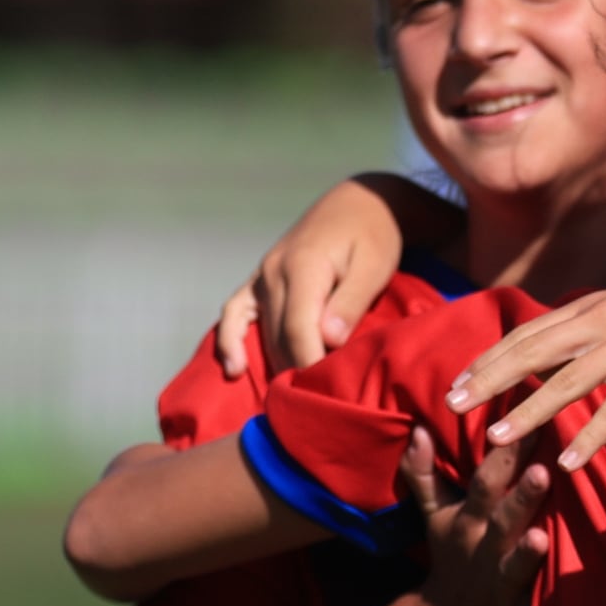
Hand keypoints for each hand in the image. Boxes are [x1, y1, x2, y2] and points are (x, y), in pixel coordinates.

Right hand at [215, 176, 438, 377]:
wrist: (360, 202)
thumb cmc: (375, 235)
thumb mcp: (374, 266)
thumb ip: (350, 302)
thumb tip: (327, 340)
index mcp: (303, 266)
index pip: (298, 329)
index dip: (309, 363)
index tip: (324, 392)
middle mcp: (273, 272)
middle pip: (278, 336)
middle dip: (296, 370)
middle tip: (316, 402)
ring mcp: (262, 274)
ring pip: (261, 331)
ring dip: (275, 363)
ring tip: (291, 397)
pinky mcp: (260, 279)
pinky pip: (235, 312)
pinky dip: (230, 340)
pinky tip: (233, 368)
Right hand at [399, 428, 549, 605]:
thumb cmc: (455, 556)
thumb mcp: (436, 516)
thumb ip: (425, 474)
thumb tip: (419, 428)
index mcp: (469, 521)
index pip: (487, 481)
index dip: (505, 454)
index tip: (529, 426)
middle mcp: (485, 549)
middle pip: (504, 520)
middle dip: (522, 498)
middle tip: (543, 471)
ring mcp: (501, 586)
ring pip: (515, 567)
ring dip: (527, 555)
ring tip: (541, 537)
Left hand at [445, 267, 605, 472]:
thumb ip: (593, 327)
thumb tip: (560, 349)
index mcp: (591, 306)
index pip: (527, 332)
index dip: (489, 358)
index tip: (458, 381)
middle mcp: (600, 321)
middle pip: (532, 352)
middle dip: (489, 379)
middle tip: (452, 405)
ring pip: (566, 381)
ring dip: (527, 412)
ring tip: (494, 439)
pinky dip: (592, 436)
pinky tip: (571, 463)